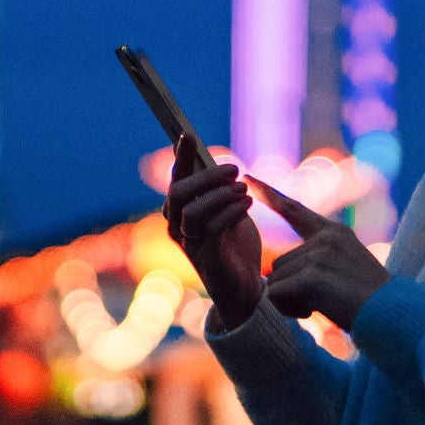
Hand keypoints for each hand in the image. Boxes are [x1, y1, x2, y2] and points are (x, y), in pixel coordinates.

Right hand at [163, 135, 263, 327]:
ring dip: (220, 194)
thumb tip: (212, 158)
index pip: (176, 180)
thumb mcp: (228, 211)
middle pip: (178, 192)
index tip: (188, 134)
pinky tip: (247, 204)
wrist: (248, 290)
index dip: (181, 157)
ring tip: (243, 190)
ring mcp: (191, 246)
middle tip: (234, 168)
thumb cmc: (236, 248)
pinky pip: (212, 228)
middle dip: (205, 175)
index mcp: (181, 214)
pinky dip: (231, 211)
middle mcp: (179, 229)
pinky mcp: (208, 260)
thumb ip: (218, 190)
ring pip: (193, 210)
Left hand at [250, 177, 391, 332]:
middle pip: (279, 263)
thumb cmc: (369, 301)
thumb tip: (271, 274)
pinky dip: (289, 310)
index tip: (249, 176)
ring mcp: (319, 255)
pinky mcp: (311, 277)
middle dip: (290, 288)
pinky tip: (314, 313)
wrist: (392, 315)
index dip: (269, 193)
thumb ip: (315, 261)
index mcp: (335, 232)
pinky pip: (277, 295)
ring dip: (290, 301)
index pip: (295, 209)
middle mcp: (326, 238)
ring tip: (323, 306)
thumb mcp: (346, 269)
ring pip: (276, 281)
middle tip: (321, 300)